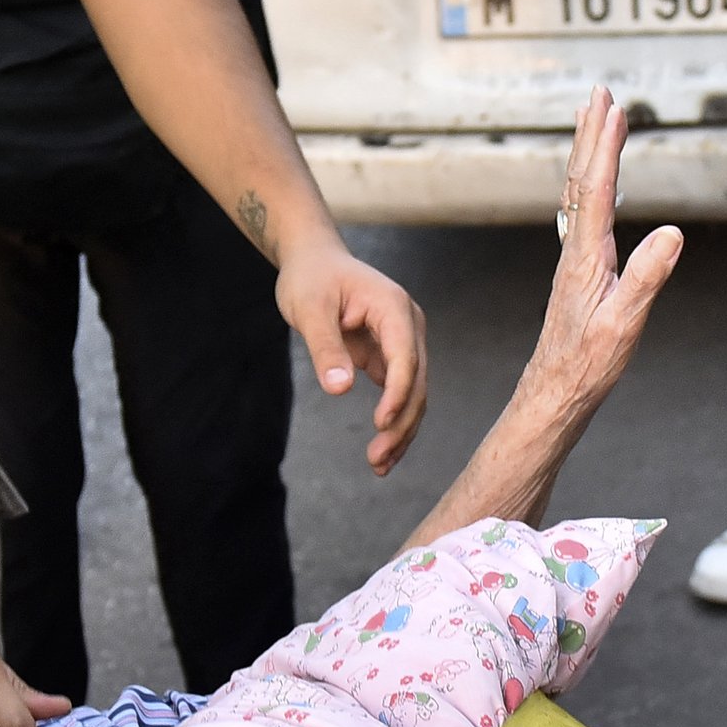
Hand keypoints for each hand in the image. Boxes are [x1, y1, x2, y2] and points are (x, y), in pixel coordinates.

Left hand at [272, 238, 429, 475]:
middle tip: (377, 459)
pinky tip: (381, 452)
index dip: (398, 393)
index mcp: (393, 308)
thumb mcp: (309, 309)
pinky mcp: (391, 356)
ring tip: (379, 465)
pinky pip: (399, 393)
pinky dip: (392, 421)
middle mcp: (408, 325)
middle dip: (401, 422)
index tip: (381, 424)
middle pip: (417, 382)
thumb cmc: (311, 278)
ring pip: (414, 393)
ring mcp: (403, 342)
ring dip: (401, 430)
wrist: (314, 261)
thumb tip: (340, 389)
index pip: (406, 357)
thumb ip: (325, 348)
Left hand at [524, 89, 683, 424]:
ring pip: (577, 192)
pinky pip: (581, 211)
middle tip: (600, 93)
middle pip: (581, 179)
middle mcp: (575, 249)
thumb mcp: (624, 324)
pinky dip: (588, 181)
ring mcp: (573, 257)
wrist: (555, 391)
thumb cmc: (588, 364)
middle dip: (592, 133)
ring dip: (586, 152)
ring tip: (592, 119)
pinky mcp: (577, 269)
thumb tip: (673, 233)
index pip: (596, 189)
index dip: (606, 146)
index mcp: (587, 256)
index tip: (615, 108)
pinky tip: (594, 181)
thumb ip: (647, 278)